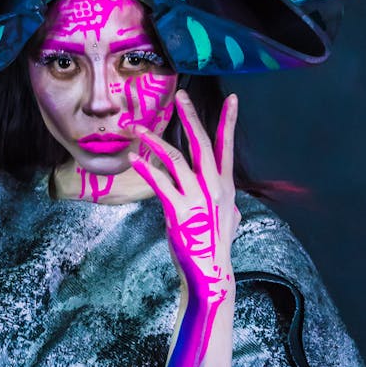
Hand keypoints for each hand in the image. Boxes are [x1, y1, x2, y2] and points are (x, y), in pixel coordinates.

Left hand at [128, 90, 239, 300]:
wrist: (210, 271)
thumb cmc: (216, 245)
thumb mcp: (230, 218)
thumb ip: (229, 203)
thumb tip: (231, 200)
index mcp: (226, 186)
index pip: (227, 147)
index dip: (229, 122)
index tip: (232, 99)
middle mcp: (214, 187)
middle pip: (202, 144)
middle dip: (191, 117)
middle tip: (180, 95)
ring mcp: (197, 197)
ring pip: (176, 158)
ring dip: (155, 141)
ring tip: (139, 129)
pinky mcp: (178, 210)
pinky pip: (159, 182)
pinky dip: (145, 167)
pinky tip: (133, 158)